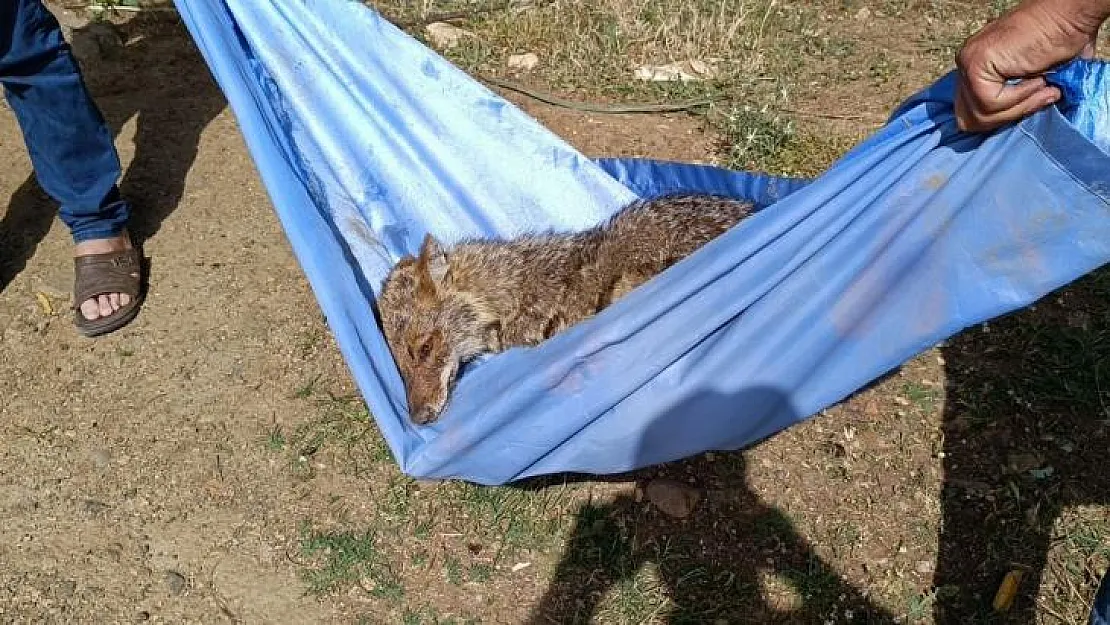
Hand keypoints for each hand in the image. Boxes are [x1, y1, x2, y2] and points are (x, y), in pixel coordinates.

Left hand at [954, 0, 1107, 131]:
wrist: (1070, 17)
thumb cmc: (1059, 43)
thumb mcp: (1031, 82)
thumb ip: (1012, 101)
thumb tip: (1008, 125)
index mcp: (975, 68)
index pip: (969, 113)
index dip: (998, 119)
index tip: (1030, 105)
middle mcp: (965, 64)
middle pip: (969, 120)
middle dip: (1005, 117)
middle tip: (1039, 97)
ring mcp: (967, 63)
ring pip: (980, 115)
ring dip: (1018, 106)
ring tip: (1041, 85)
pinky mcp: (975, 64)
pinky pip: (991, 103)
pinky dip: (1019, 97)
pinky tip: (1036, 78)